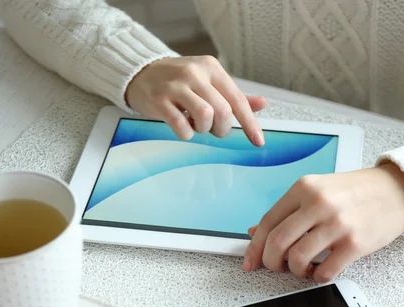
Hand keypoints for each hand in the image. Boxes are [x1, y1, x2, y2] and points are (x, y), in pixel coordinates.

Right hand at [126, 56, 266, 145]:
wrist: (140, 72)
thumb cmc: (179, 81)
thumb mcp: (208, 81)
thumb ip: (233, 95)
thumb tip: (263, 104)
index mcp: (211, 68)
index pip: (237, 100)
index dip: (250, 123)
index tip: (258, 141)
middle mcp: (195, 73)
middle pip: (223, 111)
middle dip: (222, 128)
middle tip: (213, 129)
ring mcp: (176, 86)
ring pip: (205, 116)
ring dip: (204, 129)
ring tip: (196, 125)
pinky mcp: (159, 99)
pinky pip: (181, 125)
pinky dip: (186, 133)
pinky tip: (182, 127)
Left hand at [242, 163, 403, 281]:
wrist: (397, 190)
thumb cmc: (355, 191)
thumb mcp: (317, 190)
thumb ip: (287, 211)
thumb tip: (254, 232)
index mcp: (304, 188)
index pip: (267, 222)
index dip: (254, 247)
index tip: (250, 262)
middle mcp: (318, 203)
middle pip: (277, 242)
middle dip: (270, 263)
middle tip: (276, 268)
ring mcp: (337, 223)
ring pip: (297, 259)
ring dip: (294, 271)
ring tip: (302, 268)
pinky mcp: (355, 243)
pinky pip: (324, 271)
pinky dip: (317, 277)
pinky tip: (321, 271)